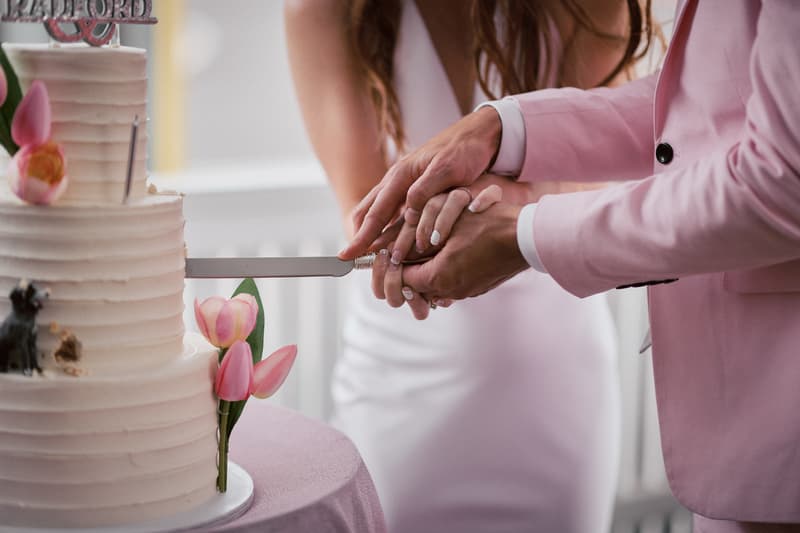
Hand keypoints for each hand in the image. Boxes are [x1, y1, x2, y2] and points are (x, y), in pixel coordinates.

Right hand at [339, 106, 501, 259]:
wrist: (479, 134)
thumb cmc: (465, 150)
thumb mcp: (447, 170)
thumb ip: (424, 191)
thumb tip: (406, 214)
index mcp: (401, 175)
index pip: (374, 212)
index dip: (361, 236)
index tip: (347, 255)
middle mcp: (397, 179)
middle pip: (368, 211)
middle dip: (359, 235)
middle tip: (351, 259)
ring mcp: (404, 183)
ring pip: (377, 210)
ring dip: (370, 232)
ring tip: (366, 254)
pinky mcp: (414, 187)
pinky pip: (393, 209)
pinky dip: (386, 226)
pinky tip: (389, 239)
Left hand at [401, 203, 529, 302]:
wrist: (526, 237)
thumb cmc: (488, 225)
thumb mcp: (449, 226)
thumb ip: (420, 243)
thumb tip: (399, 251)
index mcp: (439, 277)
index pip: (402, 279)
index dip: (392, 265)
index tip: (388, 251)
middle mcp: (451, 290)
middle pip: (417, 286)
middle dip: (408, 269)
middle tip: (402, 251)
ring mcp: (466, 291)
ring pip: (434, 285)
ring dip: (426, 269)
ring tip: (425, 249)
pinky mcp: (478, 287)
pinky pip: (452, 283)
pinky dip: (444, 270)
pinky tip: (448, 252)